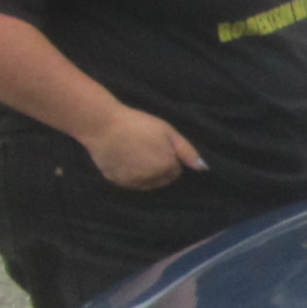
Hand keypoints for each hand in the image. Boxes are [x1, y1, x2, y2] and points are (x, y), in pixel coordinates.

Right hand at [85, 106, 201, 189]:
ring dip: (147, 174)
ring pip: (147, 183)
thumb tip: (203, 168)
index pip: (175, 171)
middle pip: (163, 180)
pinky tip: (125, 159)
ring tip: (136, 154)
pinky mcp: (117, 182)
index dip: (169, 158)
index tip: (159, 145)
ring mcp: (133, 183)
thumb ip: (187, 151)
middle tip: (147, 149)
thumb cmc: (138, 124)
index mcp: (166, 167)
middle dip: (160, 169)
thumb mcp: (168, 132)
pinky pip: (130, 182)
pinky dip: (131, 175)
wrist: (103, 125)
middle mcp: (152, 180)